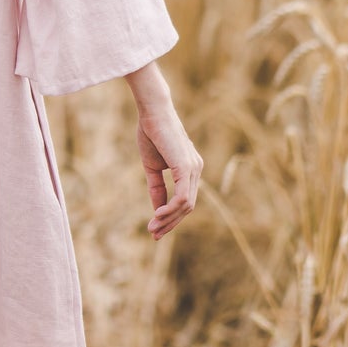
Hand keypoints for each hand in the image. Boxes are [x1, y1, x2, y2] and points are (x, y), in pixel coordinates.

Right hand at [134, 100, 201, 239]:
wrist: (153, 112)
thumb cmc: (151, 134)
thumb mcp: (152, 167)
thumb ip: (156, 188)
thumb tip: (157, 209)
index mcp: (190, 169)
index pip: (185, 201)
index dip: (171, 217)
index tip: (155, 229)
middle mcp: (196, 170)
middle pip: (187, 207)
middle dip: (170, 223)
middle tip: (153, 234)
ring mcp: (193, 168)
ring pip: (186, 205)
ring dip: (169, 219)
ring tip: (153, 227)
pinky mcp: (185, 167)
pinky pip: (182, 196)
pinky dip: (170, 209)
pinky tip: (158, 214)